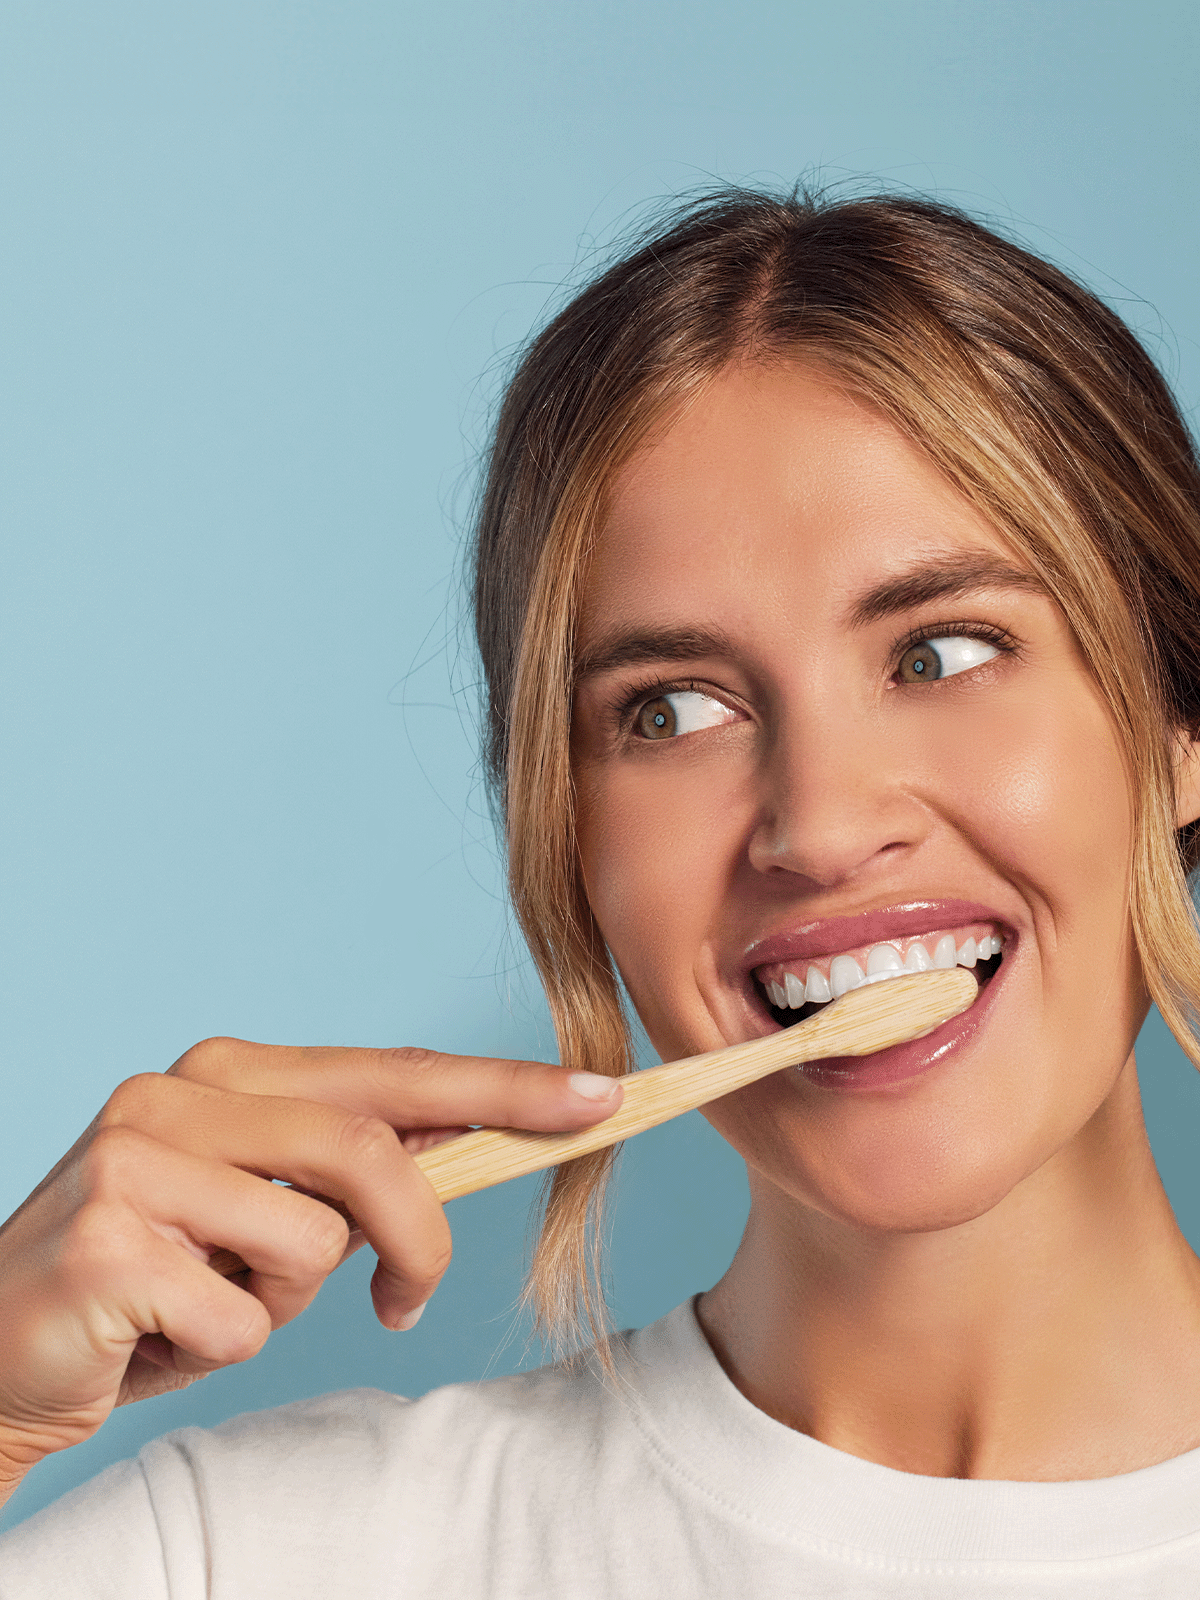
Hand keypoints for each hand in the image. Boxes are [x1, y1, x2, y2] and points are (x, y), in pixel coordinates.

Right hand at [0, 1038, 621, 1503]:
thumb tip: (479, 1144)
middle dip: (419, 1233)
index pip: (393, 1073)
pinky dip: (221, 1350)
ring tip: (212, 1307)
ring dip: (283, 1303)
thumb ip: (348, 1174)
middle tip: (406, 1298)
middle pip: (367, 1147)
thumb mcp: (261, 1217)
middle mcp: (183, 1092)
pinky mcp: (111, 1239)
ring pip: (313, 1241)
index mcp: (231, 1074)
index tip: (598, 1099)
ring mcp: (140, 1157)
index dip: (504, 1088)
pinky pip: (244, 1320)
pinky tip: (156, 1339)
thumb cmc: (153, 1286)